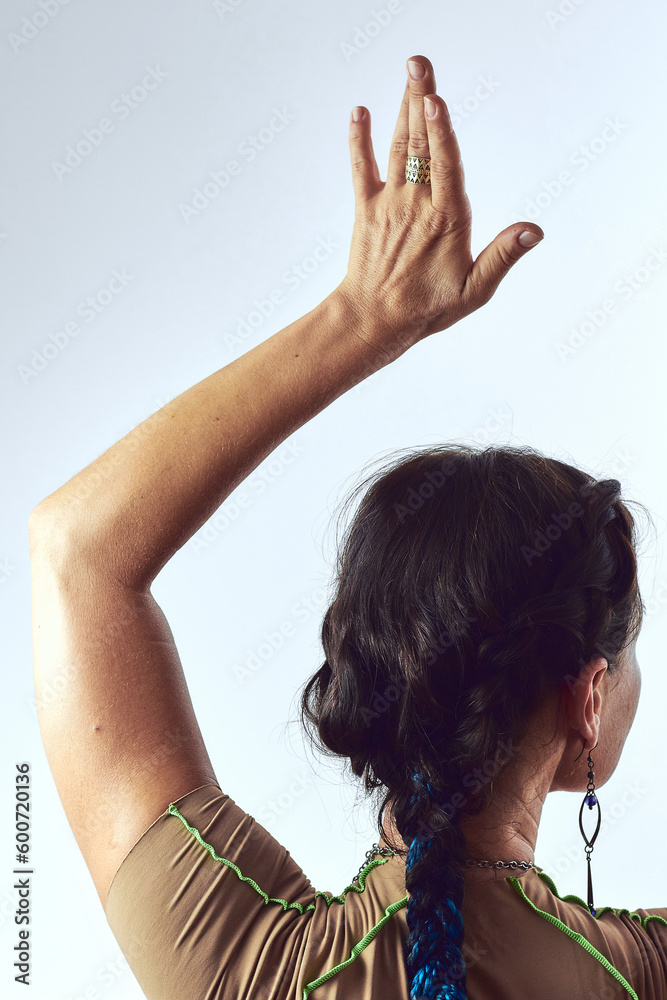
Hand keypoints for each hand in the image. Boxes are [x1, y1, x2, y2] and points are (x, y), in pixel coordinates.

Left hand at [334, 55, 543, 358]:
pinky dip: (359, 140)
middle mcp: (416, 205)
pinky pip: (361, 168)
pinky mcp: (366, 210)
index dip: (440, 133)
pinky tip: (358, 111)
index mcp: (447, 220)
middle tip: (420, 63)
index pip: (445, 167)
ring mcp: (389, 204)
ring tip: (410, 73)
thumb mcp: (474, 290)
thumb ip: (502, 256)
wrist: (373, 321)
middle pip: (420, 144)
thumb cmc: (428, 309)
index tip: (435, 100)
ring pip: (397, 148)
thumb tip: (534, 230)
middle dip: (421, 101)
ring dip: (402, 107)